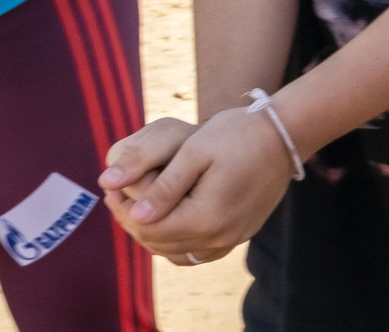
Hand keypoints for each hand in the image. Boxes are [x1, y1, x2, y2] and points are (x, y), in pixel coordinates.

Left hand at [100, 104, 295, 263]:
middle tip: (113, 195)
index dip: (122, 211)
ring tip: (131, 206)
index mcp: (206, 218)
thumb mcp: (195, 152)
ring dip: (151, 233)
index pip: (149, 228)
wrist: (281, 137)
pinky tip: (163, 221)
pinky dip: (175, 241)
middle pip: (160, 243)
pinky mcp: (238, 235)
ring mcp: (231, 240)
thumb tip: (134, 214)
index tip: (106, 188)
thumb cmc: (236, 135)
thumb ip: (163, 187)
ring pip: (177, 252)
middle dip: (131, 222)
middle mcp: (219, 238)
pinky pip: (197, 252)